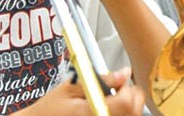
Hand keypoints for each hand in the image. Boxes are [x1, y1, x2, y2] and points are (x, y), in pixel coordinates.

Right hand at [20, 68, 144, 115]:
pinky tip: (109, 108)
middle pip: (133, 111)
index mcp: (91, 112)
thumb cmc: (50, 109)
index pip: (125, 102)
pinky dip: (122, 113)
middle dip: (130, 96)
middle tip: (116, 89)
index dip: (125, 87)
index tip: (117, 81)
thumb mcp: (71, 87)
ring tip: (111, 99)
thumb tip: (123, 72)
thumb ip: (101, 80)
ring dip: (127, 106)